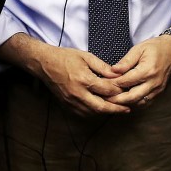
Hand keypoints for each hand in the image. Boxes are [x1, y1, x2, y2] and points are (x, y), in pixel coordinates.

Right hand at [0, 33, 127, 115]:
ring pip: (92, 112)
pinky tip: (100, 109)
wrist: (44, 63)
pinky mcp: (66, 105)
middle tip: (127, 109)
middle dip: (116, 109)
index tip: (126, 90)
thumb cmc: (64, 57)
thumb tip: (117, 74)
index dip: (118, 91)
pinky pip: (83, 113)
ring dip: (105, 112)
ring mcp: (71, 101)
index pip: (106, 90)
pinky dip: (93, 113)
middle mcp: (78, 93)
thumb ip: (102, 67)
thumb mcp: (86, 56)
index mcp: (84, 79)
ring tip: (116, 110)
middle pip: (101, 107)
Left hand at [106, 34, 170, 107]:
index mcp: (148, 70)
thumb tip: (113, 71)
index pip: (126, 82)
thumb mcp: (138, 49)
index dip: (113, 84)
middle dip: (117, 99)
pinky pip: (146, 102)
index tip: (103, 84)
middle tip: (105, 99)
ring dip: (126, 104)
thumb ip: (126, 61)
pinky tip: (126, 101)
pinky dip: (135, 103)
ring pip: (139, 103)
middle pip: (132, 97)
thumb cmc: (154, 47)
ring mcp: (158, 89)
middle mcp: (154, 82)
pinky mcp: (159, 92)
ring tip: (113, 101)